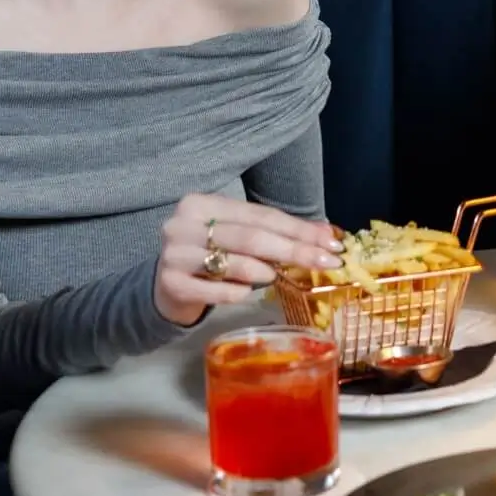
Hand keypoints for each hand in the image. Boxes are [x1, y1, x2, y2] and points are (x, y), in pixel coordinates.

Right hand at [154, 194, 343, 324]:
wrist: (164, 287)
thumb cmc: (209, 257)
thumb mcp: (238, 237)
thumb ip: (275, 233)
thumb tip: (325, 234)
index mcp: (202, 203)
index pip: (261, 215)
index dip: (299, 229)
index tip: (331, 243)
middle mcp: (184, 224)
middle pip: (252, 237)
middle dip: (295, 250)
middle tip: (327, 262)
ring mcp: (175, 254)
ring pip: (234, 262)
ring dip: (264, 271)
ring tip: (275, 276)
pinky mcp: (172, 283)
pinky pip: (218, 290)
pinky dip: (238, 292)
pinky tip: (243, 292)